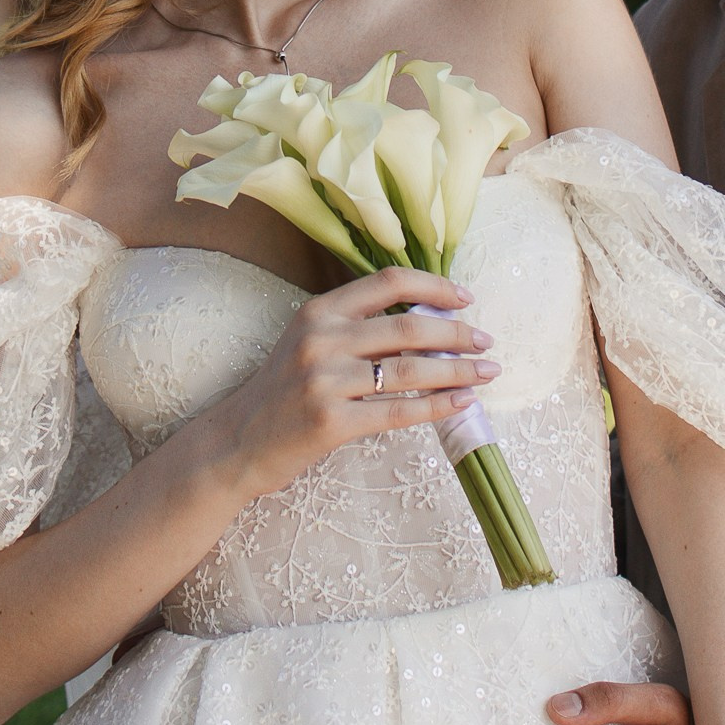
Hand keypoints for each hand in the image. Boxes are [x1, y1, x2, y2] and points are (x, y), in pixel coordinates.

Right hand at [214, 268, 497, 499]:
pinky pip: (399, 412)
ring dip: (458, 370)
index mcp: (319, 311)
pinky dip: (438, 407)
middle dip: (457, 333)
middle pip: (408, 327)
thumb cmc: (281, 392)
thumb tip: (426, 321)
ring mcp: (325, 381)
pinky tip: (463, 403)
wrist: (236, 442)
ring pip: (411, 370)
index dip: (434, 286)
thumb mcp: (309, 343)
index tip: (466, 298)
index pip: (388, 282)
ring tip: (487, 372)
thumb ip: (356, 328)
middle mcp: (322, 339)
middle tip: (487, 341)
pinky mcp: (332, 422)